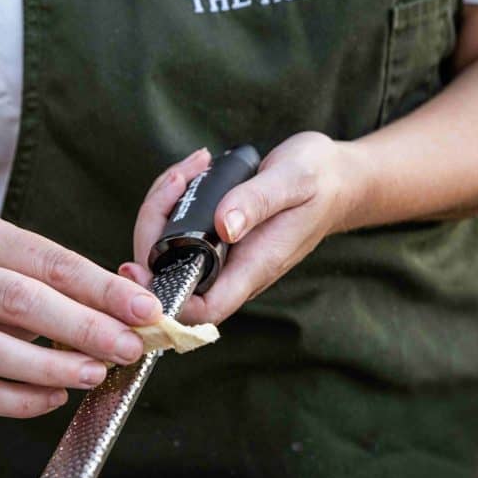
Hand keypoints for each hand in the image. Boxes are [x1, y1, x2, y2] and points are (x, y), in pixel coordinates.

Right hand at [0, 213, 161, 416]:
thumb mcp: (18, 270)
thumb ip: (75, 285)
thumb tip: (140, 306)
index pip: (51, 261)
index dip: (102, 289)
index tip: (145, 310)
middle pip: (19, 300)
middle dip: (82, 326)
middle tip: (128, 347)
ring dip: (50, 367)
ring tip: (95, 374)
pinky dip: (17, 400)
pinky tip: (54, 399)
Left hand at [120, 134, 367, 324]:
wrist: (337, 180)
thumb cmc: (320, 180)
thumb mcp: (295, 179)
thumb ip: (259, 202)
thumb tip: (224, 226)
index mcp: (253, 267)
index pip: (200, 309)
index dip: (164, 301)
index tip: (140, 266)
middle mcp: (232, 270)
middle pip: (170, 277)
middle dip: (154, 229)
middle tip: (176, 181)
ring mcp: (222, 257)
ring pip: (167, 251)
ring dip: (162, 208)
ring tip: (188, 168)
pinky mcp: (214, 239)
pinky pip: (177, 231)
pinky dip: (172, 201)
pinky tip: (189, 172)